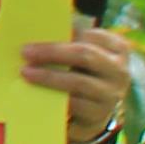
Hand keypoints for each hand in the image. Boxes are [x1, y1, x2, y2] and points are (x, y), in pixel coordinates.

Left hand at [25, 25, 132, 143]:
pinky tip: (36, 91)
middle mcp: (119, 70)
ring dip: (48, 76)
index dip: (66, 31)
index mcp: (117, 48)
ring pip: (78, 82)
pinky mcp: (99, 114)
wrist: (93, 109)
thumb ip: (68, 41)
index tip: (41, 29)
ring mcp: (111, 94)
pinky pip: (73, 104)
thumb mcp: (81, 54)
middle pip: (85, 55)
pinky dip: (53, 96)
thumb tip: (37, 29)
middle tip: (25, 51)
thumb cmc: (83, 72)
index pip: (92, 34)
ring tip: (26, 72)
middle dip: (52, 52)